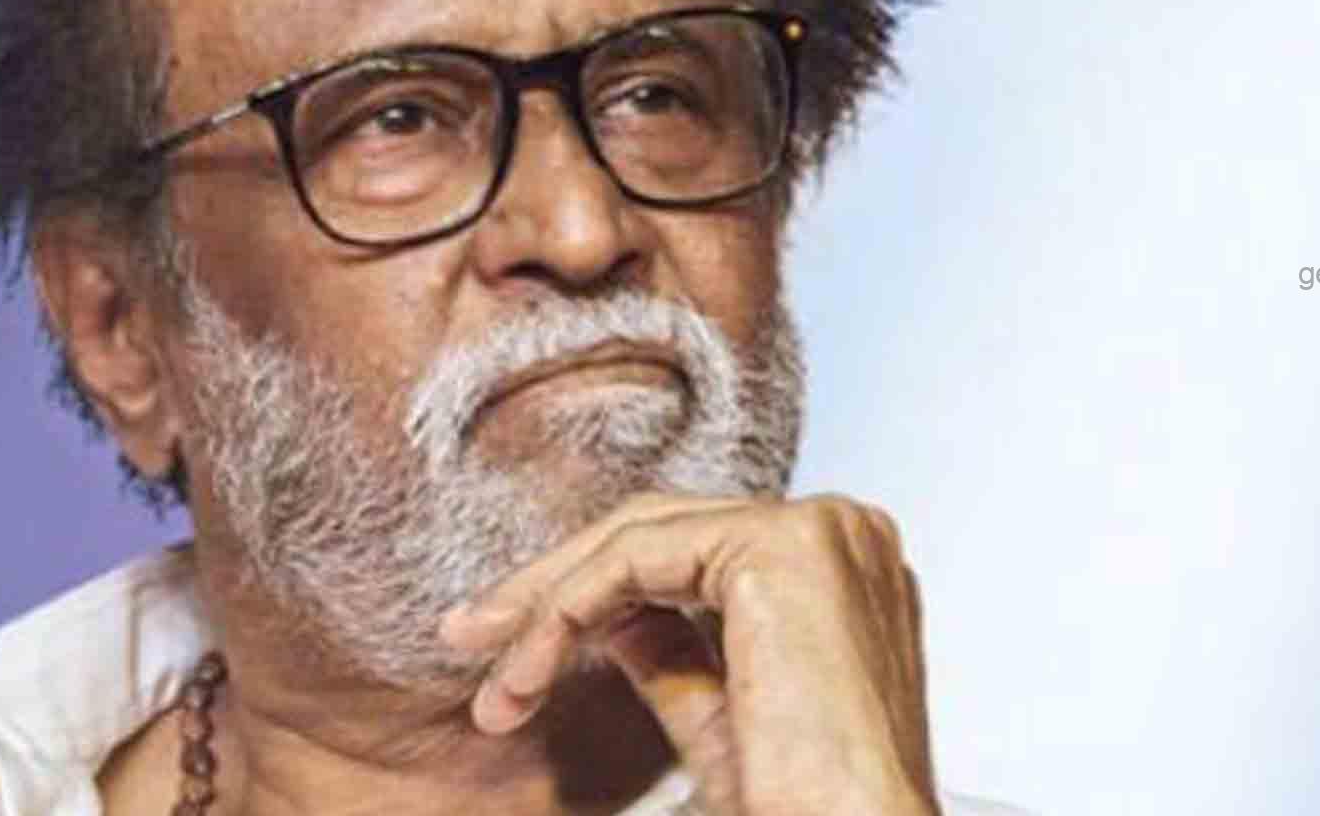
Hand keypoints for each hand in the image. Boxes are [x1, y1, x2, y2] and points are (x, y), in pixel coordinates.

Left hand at [439, 492, 936, 815]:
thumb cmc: (806, 810)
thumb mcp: (718, 718)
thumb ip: (672, 654)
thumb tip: (612, 619)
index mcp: (843, 571)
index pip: (691, 549)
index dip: (592, 592)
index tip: (516, 654)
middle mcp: (845, 534)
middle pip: (659, 533)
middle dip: (552, 591)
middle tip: (473, 642)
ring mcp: (820, 532)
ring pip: (637, 537)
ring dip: (546, 605)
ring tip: (493, 677)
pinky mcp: (785, 547)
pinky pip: (635, 558)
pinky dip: (565, 607)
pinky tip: (530, 663)